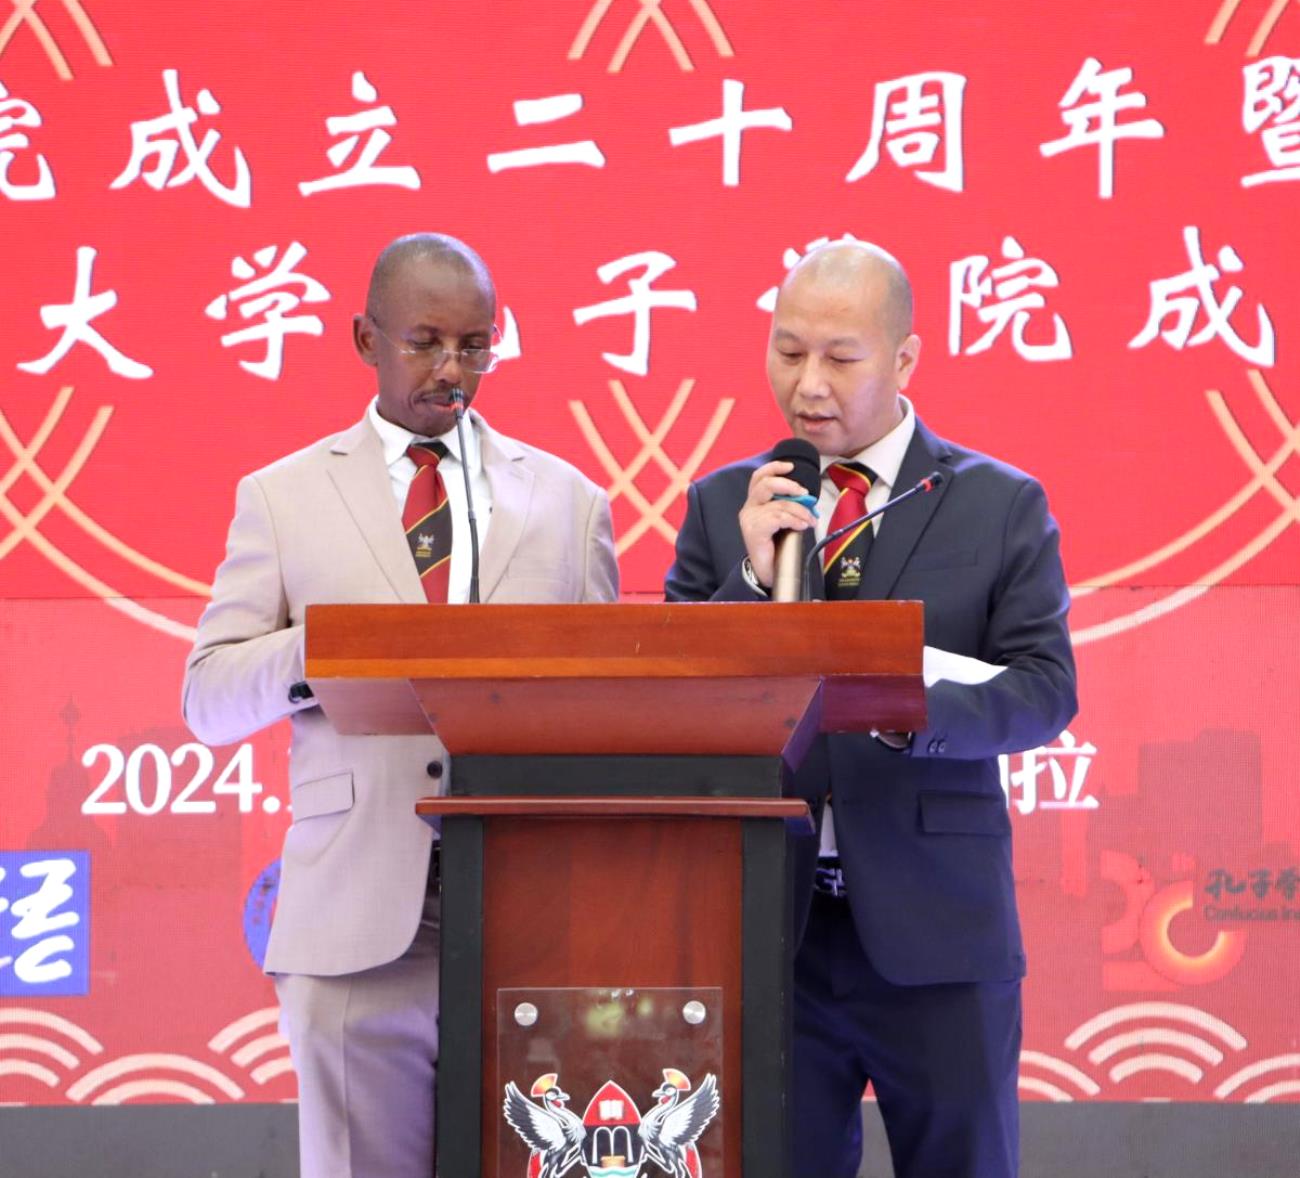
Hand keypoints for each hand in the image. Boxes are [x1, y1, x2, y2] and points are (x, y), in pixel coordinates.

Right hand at [739, 460, 817, 587]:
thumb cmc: (775, 545)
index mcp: (754, 502)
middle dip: (789, 486)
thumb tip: (807, 498)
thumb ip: (787, 506)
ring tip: (810, 521)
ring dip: (800, 511)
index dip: (774, 467)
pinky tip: (802, 526)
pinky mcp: (754, 531)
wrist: (767, 570)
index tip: (791, 466)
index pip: (759, 477)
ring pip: (779, 504)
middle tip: (805, 494)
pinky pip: (778, 518)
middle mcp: (748, 508)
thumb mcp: (781, 520)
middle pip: (766, 484)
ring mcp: (750, 519)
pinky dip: (795, 520)